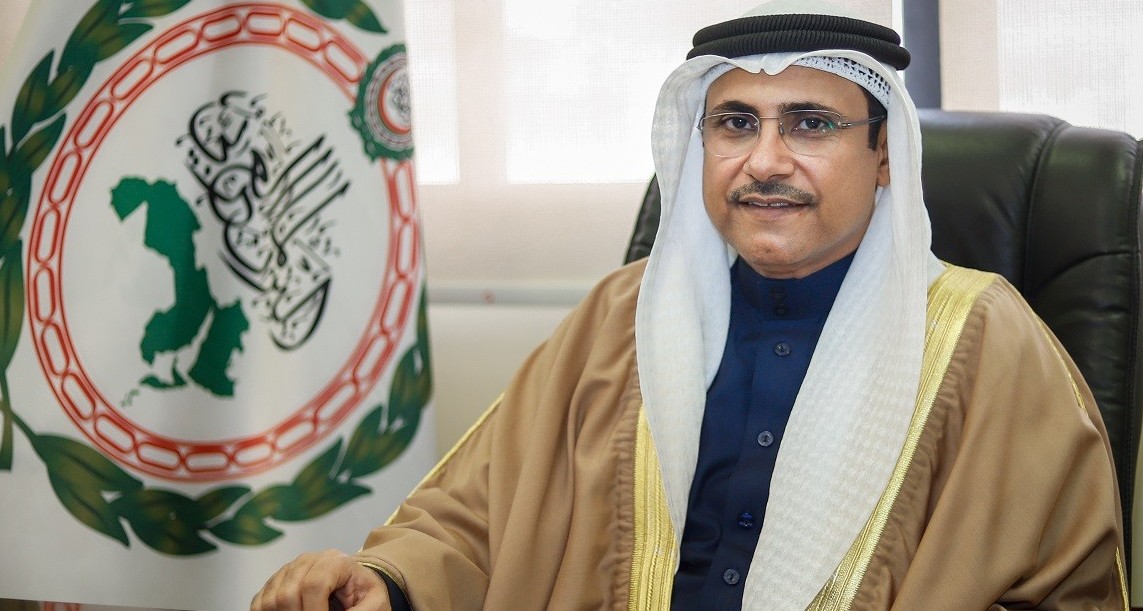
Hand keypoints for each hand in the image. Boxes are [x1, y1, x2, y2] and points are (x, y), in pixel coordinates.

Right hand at [251, 549, 391, 609]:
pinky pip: (260, 603)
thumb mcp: (375, 604)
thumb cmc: (366, 595)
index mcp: (335, 561)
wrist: (357, 587)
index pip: (314, 584)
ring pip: (271, 599)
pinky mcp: (274, 582)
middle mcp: (307, 560)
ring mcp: (288, 570)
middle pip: (288, 593)